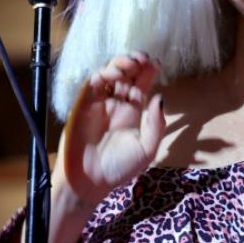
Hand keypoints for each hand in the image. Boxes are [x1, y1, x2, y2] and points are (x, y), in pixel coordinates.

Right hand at [52, 52, 165, 207]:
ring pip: (110, 74)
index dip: (149, 70)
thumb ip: (156, 124)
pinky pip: (92, 84)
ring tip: (130, 63)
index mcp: (133, 110)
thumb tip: (160, 96)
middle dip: (136, 62)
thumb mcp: (146, 149)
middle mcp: (117, 102)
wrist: (90, 183)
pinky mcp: (83, 105)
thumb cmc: (119, 169)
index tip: (156, 63)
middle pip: (127, 73)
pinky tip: (113, 74)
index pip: (142, 83)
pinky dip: (102, 74)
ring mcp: (99, 102)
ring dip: (120, 63)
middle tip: (143, 59)